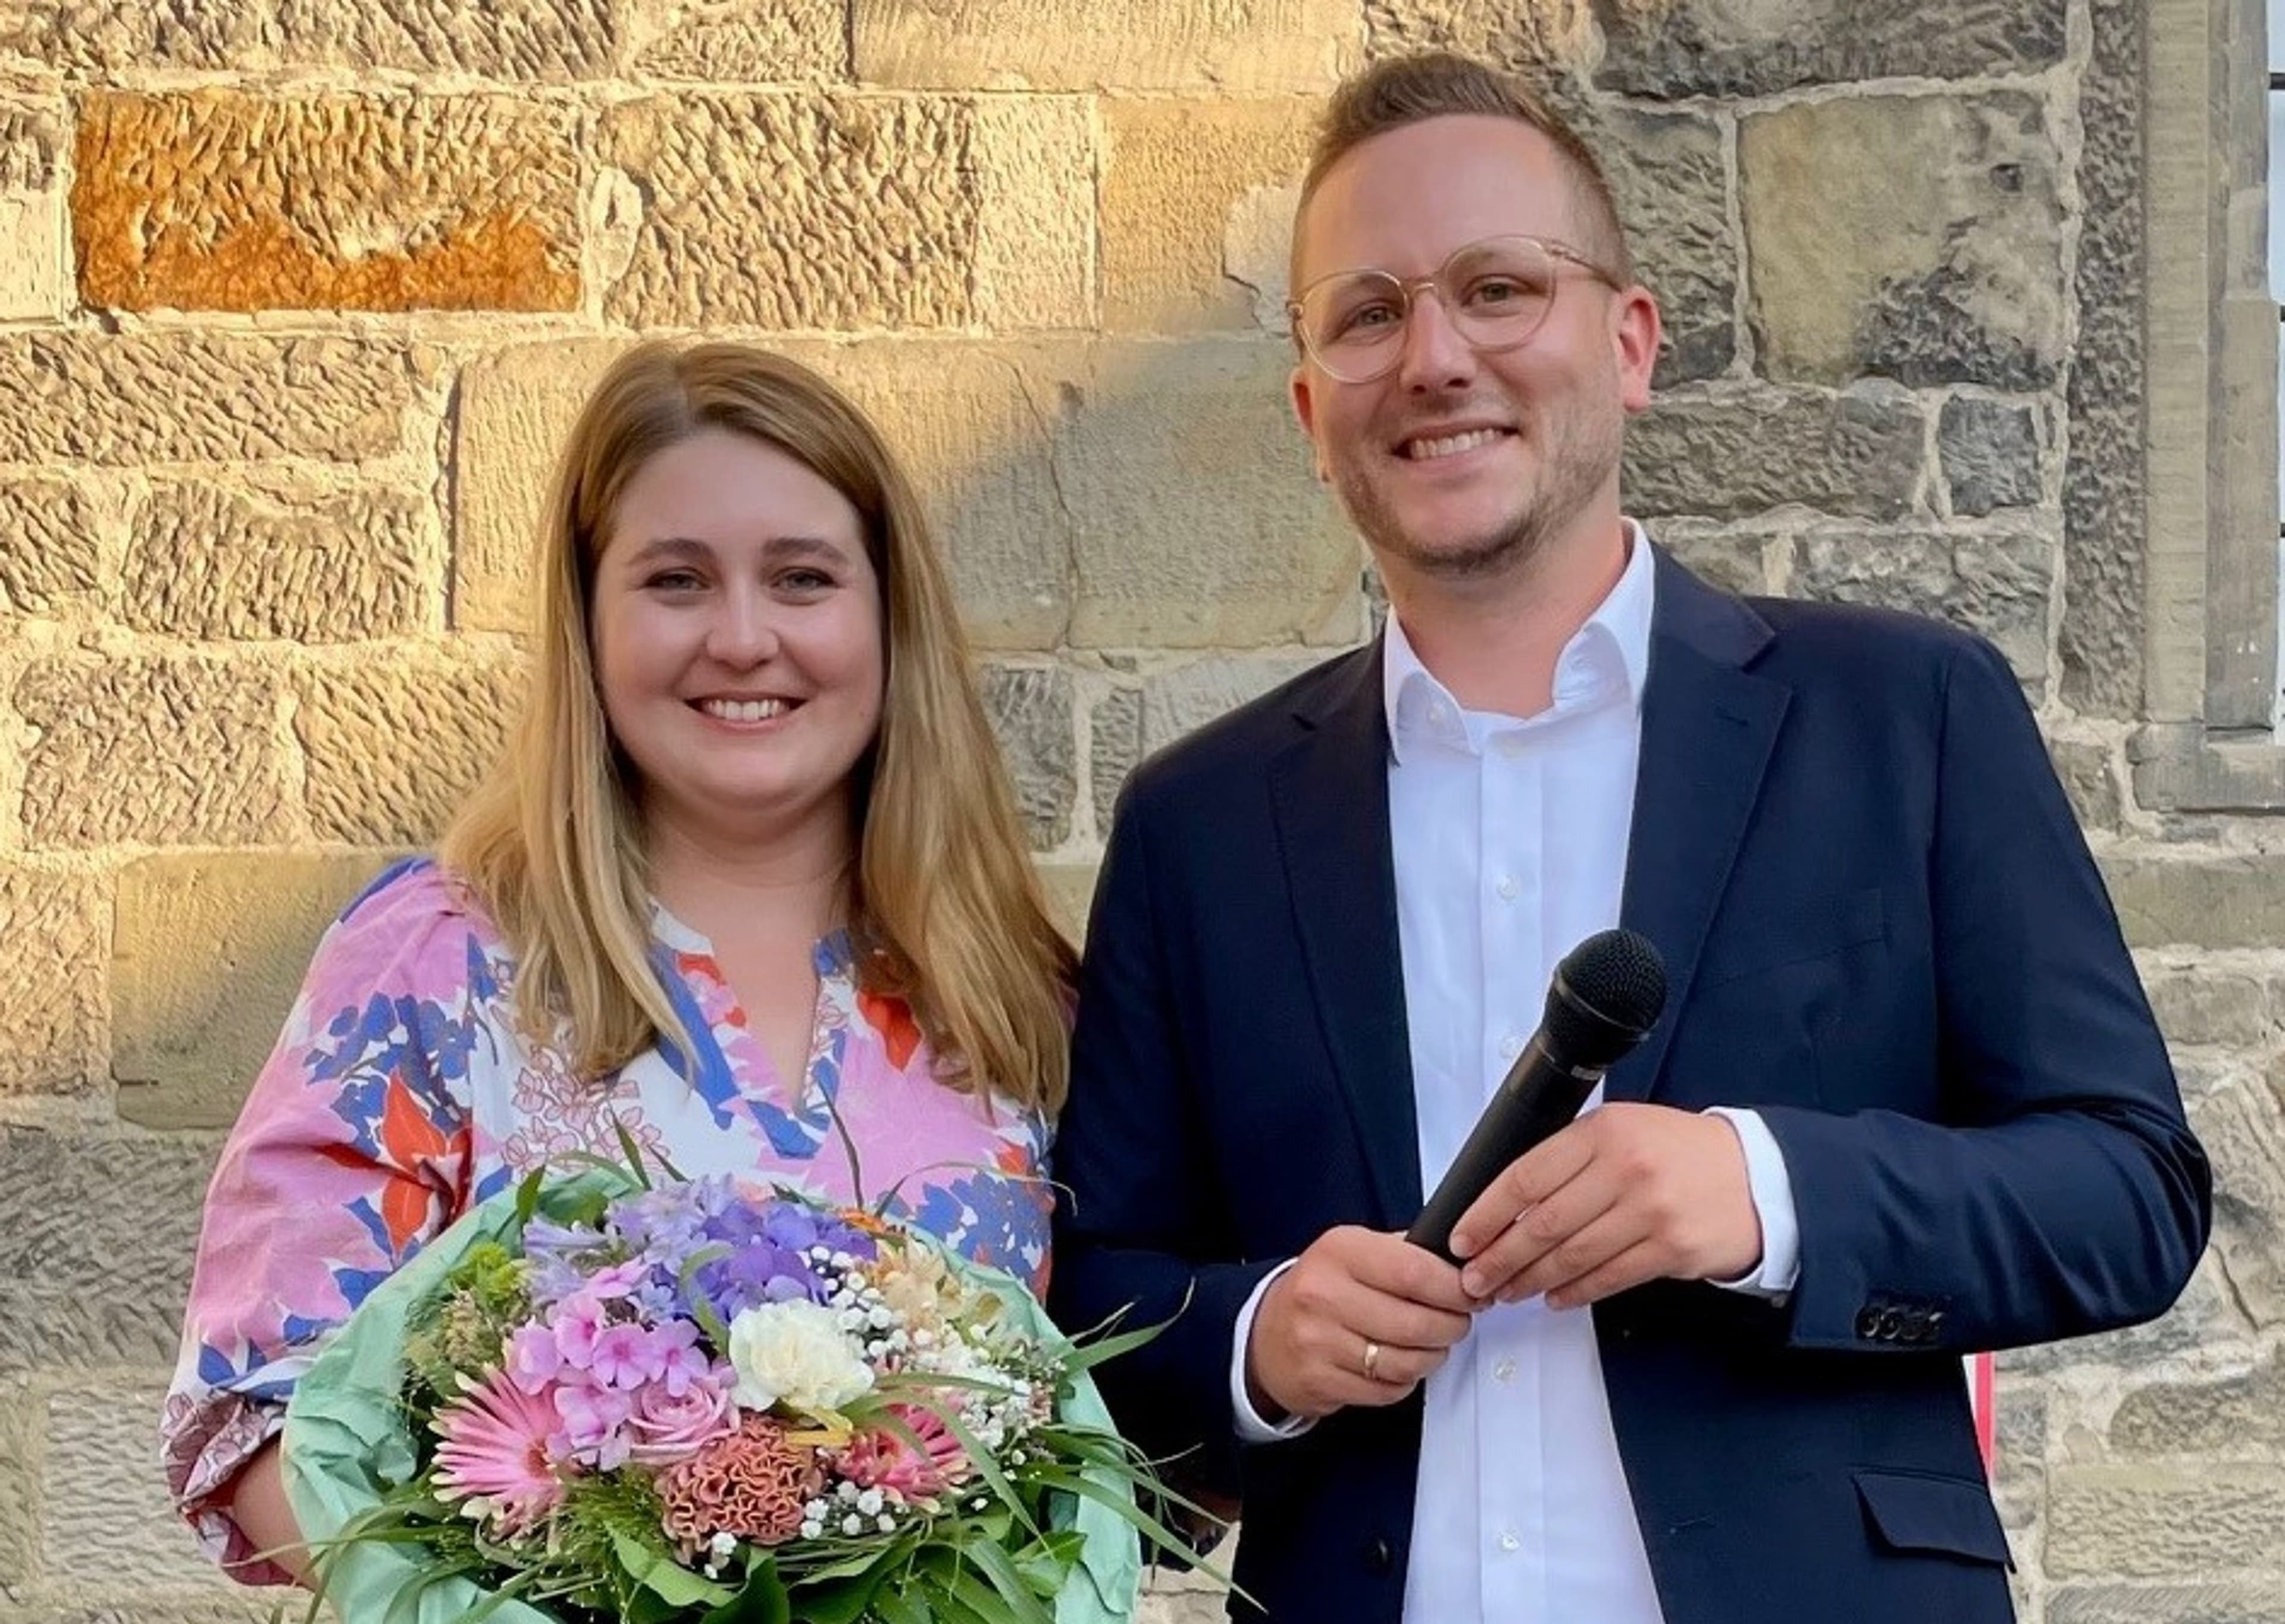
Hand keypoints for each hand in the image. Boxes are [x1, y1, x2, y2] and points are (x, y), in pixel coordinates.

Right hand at [1244, 1226, 1476, 1420]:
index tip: (1472, 1294)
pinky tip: (1399, 1364)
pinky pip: (1388, 1390)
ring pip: (1406, 1362)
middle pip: (1415, 1323)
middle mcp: (1324, 1295)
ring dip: (1433, 1357)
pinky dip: (1405, 1381)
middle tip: (1458, 1322)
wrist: (1266, 1334)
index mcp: (1339, 1251)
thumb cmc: (1323, 1289)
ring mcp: (1319, 1342)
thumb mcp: (1354, 1250)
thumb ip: (1405, 1251)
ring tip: (1433, 1344)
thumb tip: (1463, 1265)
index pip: (1414, 1272)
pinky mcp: (1321, 1382)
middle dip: (1452, 1326)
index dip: (1454, 1289)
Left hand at [1446, 1103, 1762, 1310]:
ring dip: (1530, 1281)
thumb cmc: (1675, 1152)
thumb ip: (1569, 1157)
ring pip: (1572, 1256)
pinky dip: (1575, 1292)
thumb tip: (1506, 1201)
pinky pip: (1608, 1278)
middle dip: (1499, 1258)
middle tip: (1474, 1280)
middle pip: (1543, 1223)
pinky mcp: (1671, 1249)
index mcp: (1604, 1132)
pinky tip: (1553, 1298)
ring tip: (1505, 1293)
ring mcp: (1650, 1212)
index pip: (1526, 1176)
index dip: (1486, 1213)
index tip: (1462, 1238)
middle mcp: (1625, 1169)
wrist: (1755, 1176)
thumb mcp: (1622, 1130)